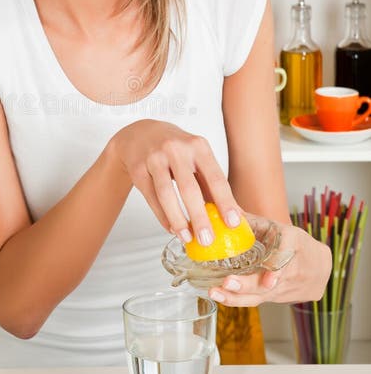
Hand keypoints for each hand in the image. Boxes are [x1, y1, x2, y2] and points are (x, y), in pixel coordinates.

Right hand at [110, 119, 242, 245]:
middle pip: (189, 188)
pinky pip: (151, 197)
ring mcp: (154, 158)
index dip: (225, 201)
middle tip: (208, 240)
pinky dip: (162, 216)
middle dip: (200, 217)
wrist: (139, 134)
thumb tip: (236, 215)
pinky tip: (171, 228)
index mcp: (198, 146)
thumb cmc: (175, 150)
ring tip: (187, 238)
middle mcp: (176, 149)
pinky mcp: (137, 168)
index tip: (233, 223)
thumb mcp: (196, 157)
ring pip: (166, 194)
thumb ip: (212, 184)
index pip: (215, 177)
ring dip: (177, 220)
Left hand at [208, 215, 331, 305]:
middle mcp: (293, 268)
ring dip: (237, 296)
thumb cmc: (294, 243)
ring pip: (262, 294)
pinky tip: (220, 297)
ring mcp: (286, 286)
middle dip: (249, 284)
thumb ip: (254, 223)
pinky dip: (238, 300)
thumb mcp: (279, 227)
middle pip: (272, 281)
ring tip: (216, 292)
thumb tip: (227, 212)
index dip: (277, 269)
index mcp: (294, 242)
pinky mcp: (279, 297)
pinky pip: (258, 299)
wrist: (320, 265)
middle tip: (229, 282)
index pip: (287, 254)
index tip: (268, 280)